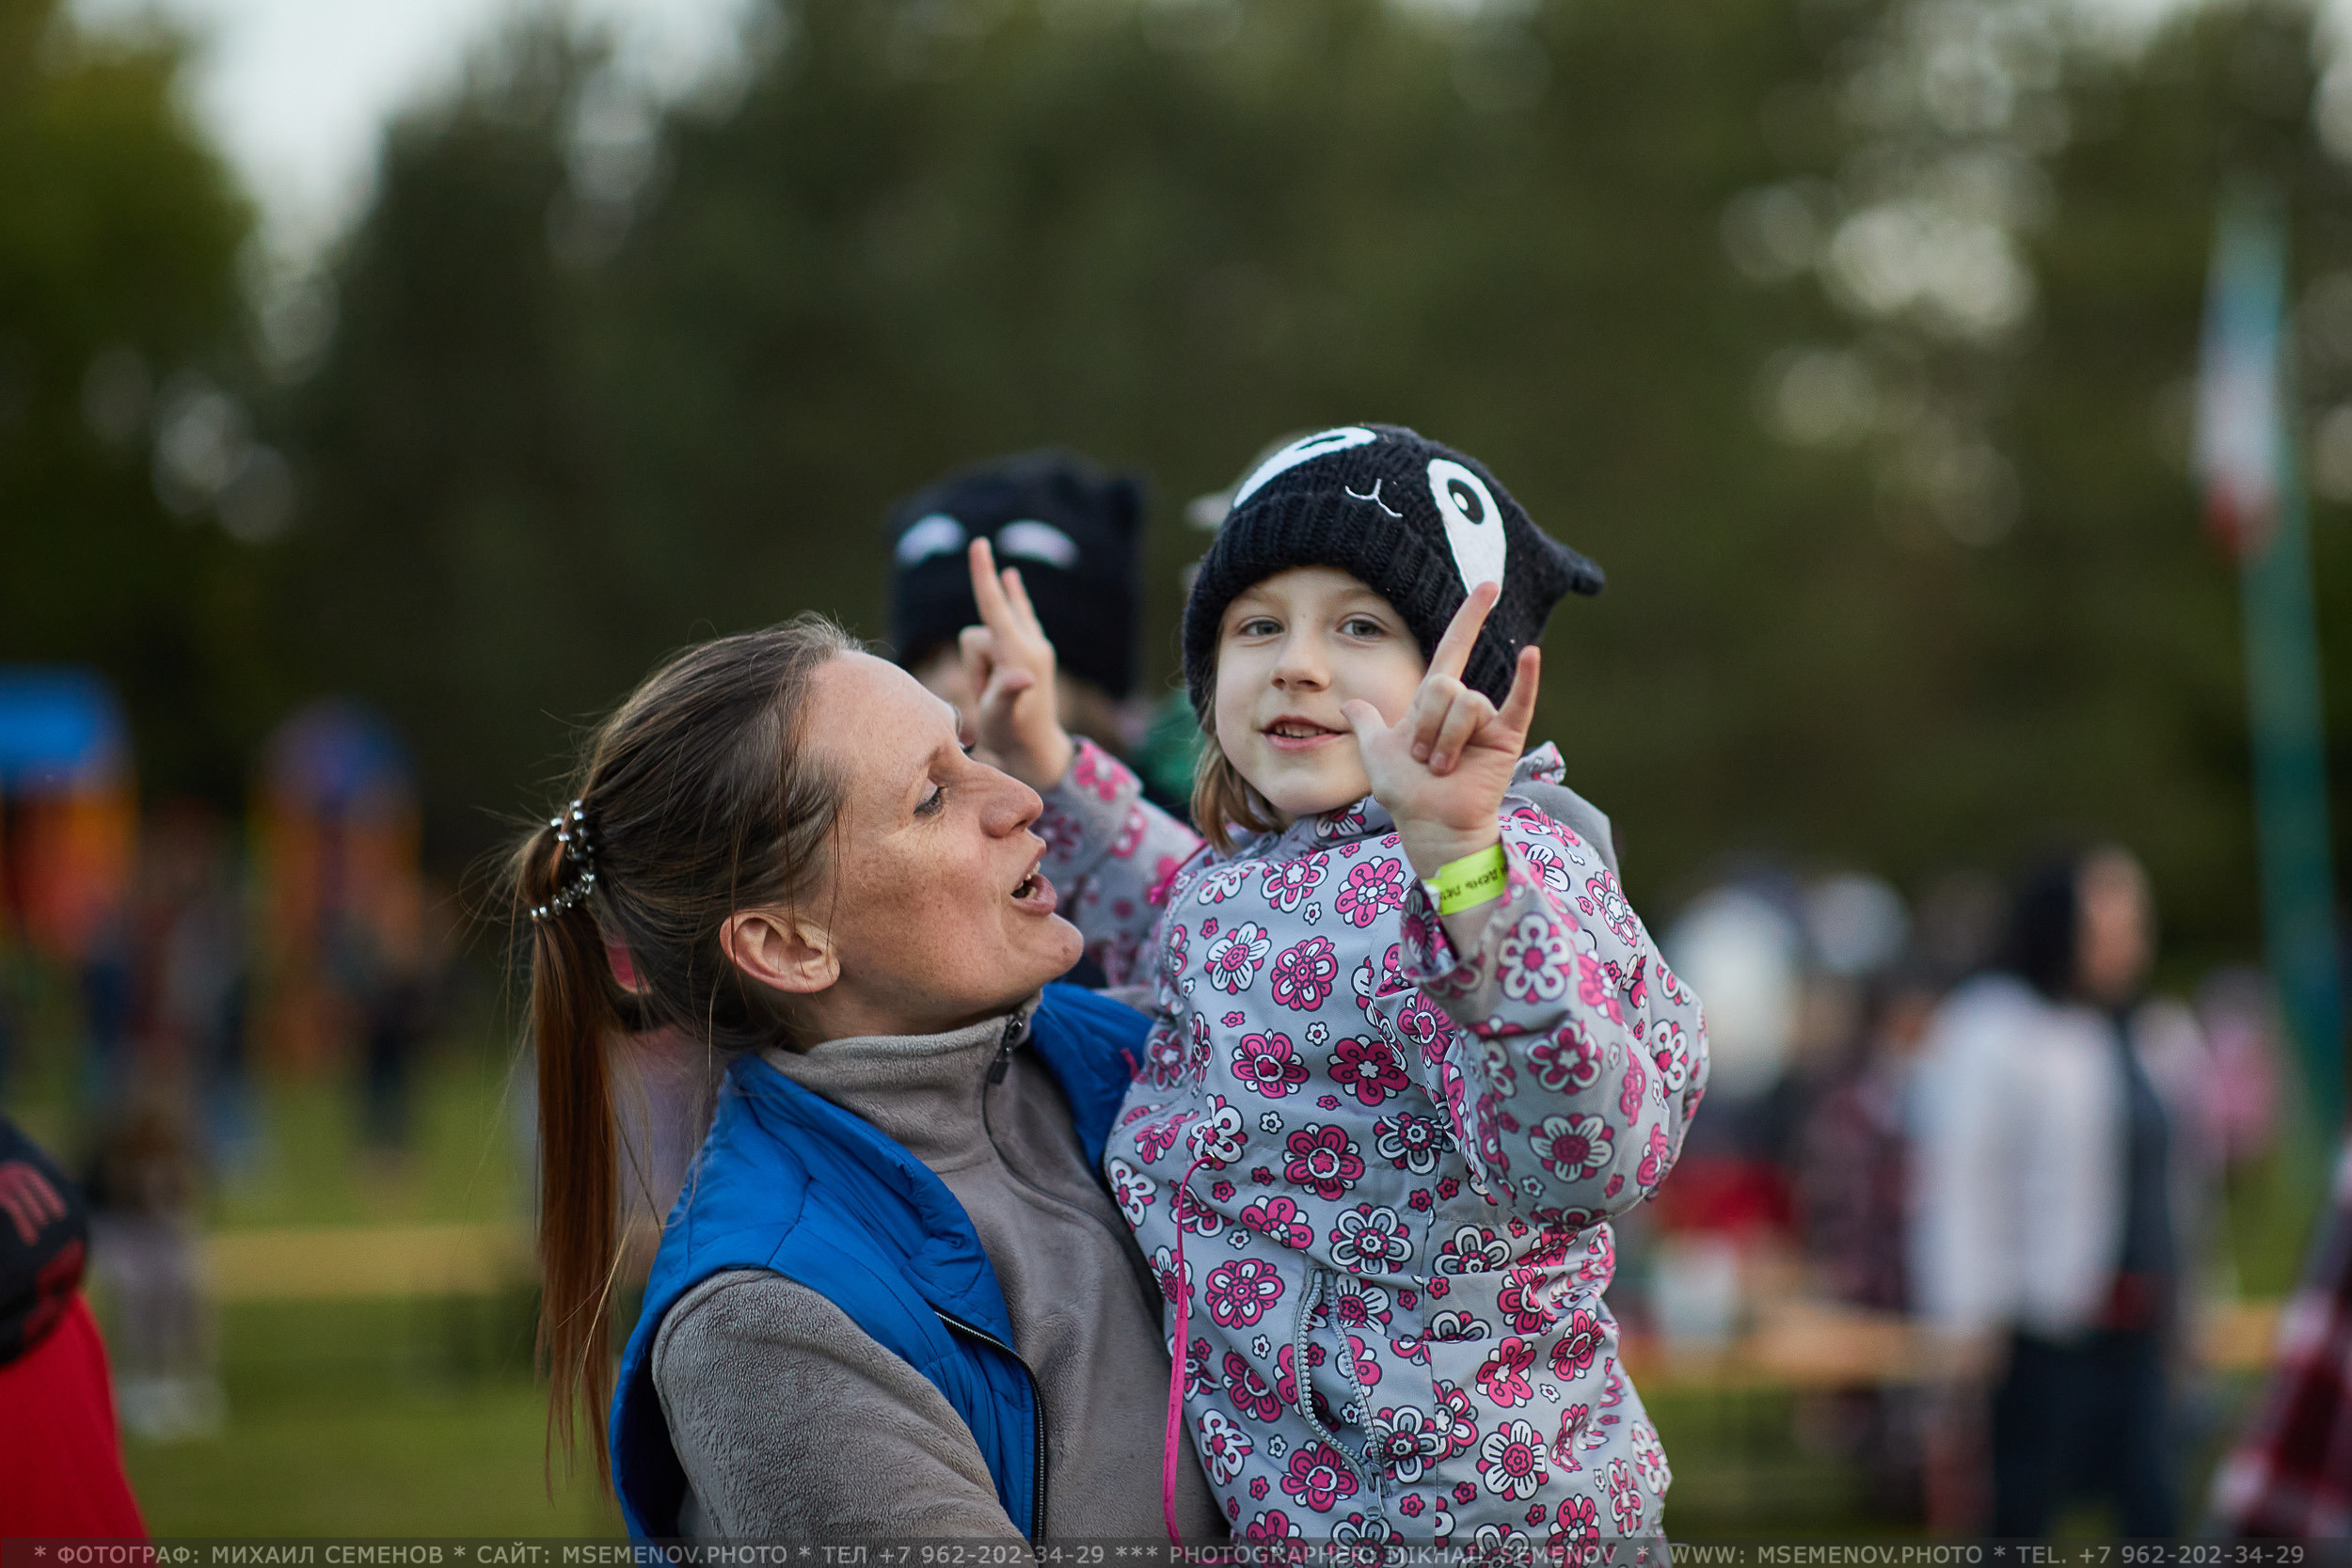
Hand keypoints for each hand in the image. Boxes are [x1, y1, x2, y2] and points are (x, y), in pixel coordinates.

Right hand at [960, 537, 1074, 789]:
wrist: (1036, 751)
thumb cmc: (1013, 736)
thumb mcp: (1002, 718)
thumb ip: (1007, 693)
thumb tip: (1023, 678)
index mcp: (1020, 654)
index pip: (994, 606)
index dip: (983, 574)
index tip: (979, 543)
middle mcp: (1031, 643)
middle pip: (979, 633)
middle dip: (974, 662)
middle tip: (985, 696)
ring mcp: (1035, 644)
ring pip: (986, 637)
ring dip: (981, 665)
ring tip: (993, 694)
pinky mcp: (1035, 650)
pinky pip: (1015, 618)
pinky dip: (1011, 601)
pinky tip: (1011, 577)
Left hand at [1340, 582, 1540, 879]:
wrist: (1428, 824)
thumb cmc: (1405, 793)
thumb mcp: (1375, 751)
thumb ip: (1365, 723)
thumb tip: (1349, 706)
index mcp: (1435, 702)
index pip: (1454, 648)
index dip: (1470, 617)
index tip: (1487, 586)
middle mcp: (1464, 705)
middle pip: (1444, 685)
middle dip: (1426, 725)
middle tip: (1423, 760)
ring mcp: (1487, 721)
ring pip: (1464, 705)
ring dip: (1445, 741)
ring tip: (1442, 768)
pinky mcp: (1506, 739)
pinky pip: (1519, 703)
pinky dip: (1528, 679)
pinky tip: (1531, 654)